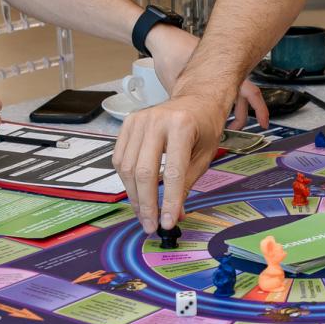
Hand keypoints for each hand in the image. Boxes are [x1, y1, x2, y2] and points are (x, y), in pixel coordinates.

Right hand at [114, 93, 223, 232]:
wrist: (195, 99)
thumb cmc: (204, 126)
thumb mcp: (204, 155)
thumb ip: (187, 184)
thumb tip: (174, 215)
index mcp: (182, 126)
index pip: (172, 172)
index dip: (168, 201)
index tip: (166, 223)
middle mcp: (156, 120)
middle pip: (144, 172)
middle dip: (146, 204)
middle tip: (151, 225)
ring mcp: (138, 120)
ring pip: (128, 168)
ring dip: (134, 196)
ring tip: (144, 214)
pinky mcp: (127, 123)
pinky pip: (120, 158)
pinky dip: (126, 180)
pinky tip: (136, 193)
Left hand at [144, 23, 268, 128]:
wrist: (161, 38)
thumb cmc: (170, 53)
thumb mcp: (179, 86)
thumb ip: (191, 106)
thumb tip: (195, 123)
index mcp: (224, 71)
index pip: (251, 92)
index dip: (260, 110)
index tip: (263, 122)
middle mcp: (224, 67)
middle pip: (246, 93)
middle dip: (244, 112)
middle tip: (239, 127)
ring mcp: (217, 66)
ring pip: (234, 89)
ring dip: (232, 105)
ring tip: (225, 121)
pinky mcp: (207, 66)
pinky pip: (221, 83)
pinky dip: (220, 97)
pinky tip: (211, 106)